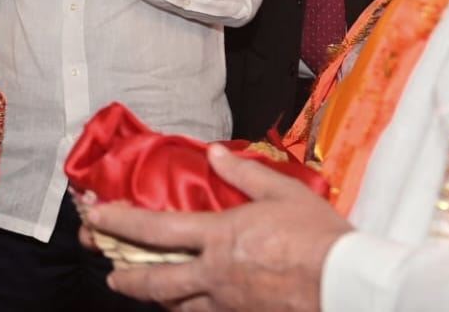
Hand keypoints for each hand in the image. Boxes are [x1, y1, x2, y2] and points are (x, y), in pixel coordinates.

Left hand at [79, 143, 351, 311]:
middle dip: (126, 279)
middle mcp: (215, 275)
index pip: (155, 229)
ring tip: (150, 294)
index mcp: (220, 237)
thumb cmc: (320, 237)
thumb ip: (243, 173)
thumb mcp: (283, 193)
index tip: (97, 217)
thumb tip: (214, 153)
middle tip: (110, 275)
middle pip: (156, 282)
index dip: (120, 222)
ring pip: (180, 308)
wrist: (352, 286)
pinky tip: (192, 309)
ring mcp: (229, 305)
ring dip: (159, 301)